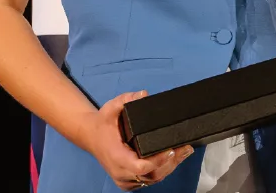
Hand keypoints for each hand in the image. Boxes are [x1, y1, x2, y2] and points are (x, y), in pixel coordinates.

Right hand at [72, 91, 194, 189]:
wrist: (90, 136)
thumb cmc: (102, 124)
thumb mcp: (110, 108)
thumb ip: (125, 99)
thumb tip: (144, 94)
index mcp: (116, 157)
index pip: (140, 167)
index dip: (157, 161)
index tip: (170, 150)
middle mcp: (120, 172)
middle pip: (150, 176)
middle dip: (170, 163)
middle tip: (185, 148)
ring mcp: (124, 179)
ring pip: (151, 180)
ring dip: (169, 168)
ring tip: (184, 152)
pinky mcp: (127, 181)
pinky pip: (147, 181)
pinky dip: (161, 172)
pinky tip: (173, 161)